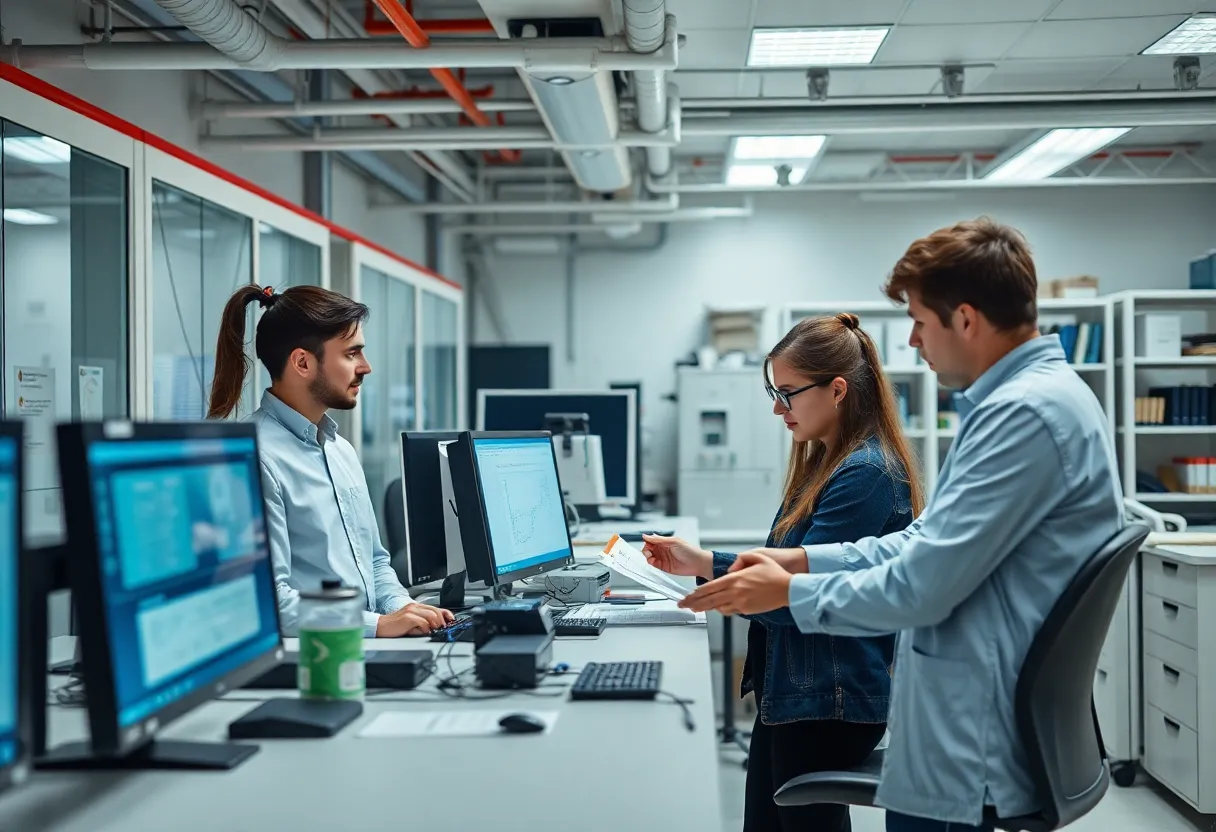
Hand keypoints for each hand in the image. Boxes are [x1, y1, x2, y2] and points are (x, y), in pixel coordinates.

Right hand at [375, 603, 452, 636]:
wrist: (381, 626)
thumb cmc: (395, 626)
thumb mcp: (412, 622)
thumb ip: (423, 622)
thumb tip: (435, 628)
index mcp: (416, 606)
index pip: (436, 607)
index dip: (446, 613)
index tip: (452, 620)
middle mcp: (414, 606)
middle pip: (435, 611)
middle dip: (442, 621)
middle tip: (442, 628)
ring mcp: (411, 611)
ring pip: (431, 616)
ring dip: (435, 625)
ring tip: (433, 630)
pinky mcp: (408, 617)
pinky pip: (423, 622)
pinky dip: (426, 628)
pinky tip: (424, 632)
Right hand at [642, 535, 712, 578]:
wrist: (698, 563)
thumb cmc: (690, 551)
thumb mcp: (674, 541)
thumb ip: (659, 539)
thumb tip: (646, 536)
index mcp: (665, 542)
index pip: (651, 541)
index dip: (647, 542)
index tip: (646, 544)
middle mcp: (663, 549)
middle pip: (648, 549)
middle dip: (646, 550)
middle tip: (648, 551)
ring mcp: (663, 558)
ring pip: (649, 556)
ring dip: (647, 556)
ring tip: (650, 557)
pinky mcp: (664, 567)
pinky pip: (653, 565)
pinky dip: (651, 563)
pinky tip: (652, 561)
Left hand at [678, 552, 792, 615]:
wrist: (788, 590)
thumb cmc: (774, 573)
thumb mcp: (757, 556)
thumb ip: (740, 559)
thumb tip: (729, 569)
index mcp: (735, 579)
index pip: (709, 587)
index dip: (695, 593)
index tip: (687, 596)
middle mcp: (735, 592)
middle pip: (708, 600)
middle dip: (693, 603)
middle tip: (683, 605)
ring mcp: (740, 603)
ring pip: (717, 607)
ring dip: (706, 607)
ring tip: (696, 607)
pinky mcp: (747, 610)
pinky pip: (729, 611)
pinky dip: (721, 609)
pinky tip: (717, 607)